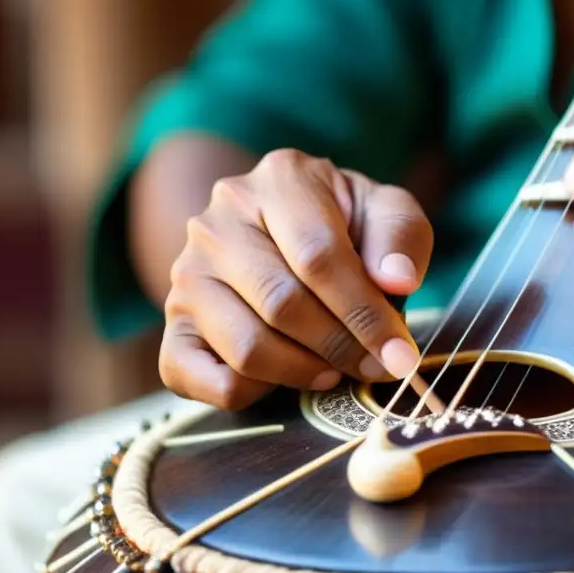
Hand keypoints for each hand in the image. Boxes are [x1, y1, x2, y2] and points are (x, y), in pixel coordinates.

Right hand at [160, 149, 431, 408]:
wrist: (280, 232)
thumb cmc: (344, 225)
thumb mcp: (385, 212)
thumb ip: (400, 237)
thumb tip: (397, 280)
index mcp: (279, 180)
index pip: (319, 256)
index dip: (364, 313)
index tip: (400, 353)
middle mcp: (218, 221)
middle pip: (282, 303)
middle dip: (340, 346)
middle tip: (375, 367)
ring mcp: (187, 274)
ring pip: (245, 347)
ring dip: (303, 372)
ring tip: (336, 367)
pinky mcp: (173, 323)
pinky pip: (198, 378)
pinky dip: (250, 392)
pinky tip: (285, 377)